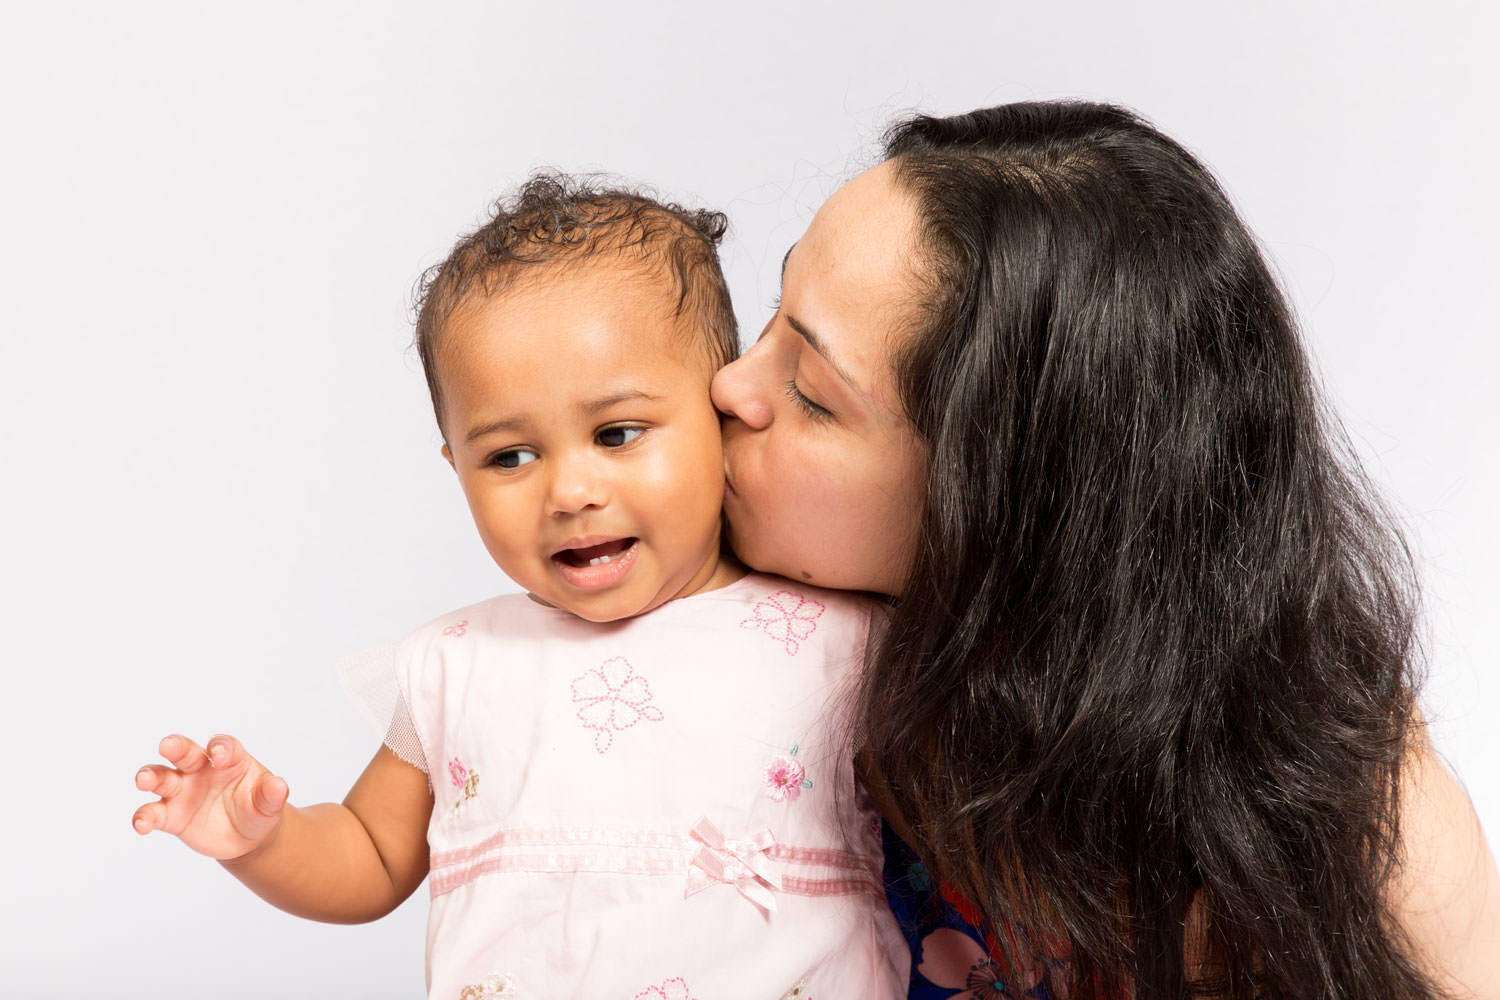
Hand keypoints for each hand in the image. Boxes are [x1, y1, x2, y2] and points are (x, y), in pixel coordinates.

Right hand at [132, 734, 289, 859]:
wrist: (247, 836)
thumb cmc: (258, 808)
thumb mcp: (270, 804)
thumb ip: (271, 795)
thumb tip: (279, 786)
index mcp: (229, 759)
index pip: (222, 745)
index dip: (220, 748)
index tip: (220, 758)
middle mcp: (201, 769)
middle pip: (185, 751)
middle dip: (175, 746)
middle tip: (167, 745)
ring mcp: (183, 791)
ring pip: (161, 777)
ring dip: (150, 775)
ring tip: (144, 780)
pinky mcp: (171, 815)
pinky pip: (153, 813)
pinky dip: (144, 817)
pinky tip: (141, 824)